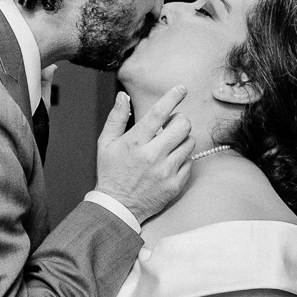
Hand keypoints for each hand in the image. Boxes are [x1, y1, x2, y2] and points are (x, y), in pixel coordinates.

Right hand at [93, 86, 195, 223]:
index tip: (182, 89)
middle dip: (180, 120)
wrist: (117, 208)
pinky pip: (190, 163)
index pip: (159, 113)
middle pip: (182, 125)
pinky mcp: (175, 184)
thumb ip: (116, 118)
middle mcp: (153, 155)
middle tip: (172, 124)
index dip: (173, 97)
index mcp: (135, 142)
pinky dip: (182, 159)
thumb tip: (124, 96)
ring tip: (170, 145)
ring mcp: (166, 171)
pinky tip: (170, 162)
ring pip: (189, 143)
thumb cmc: (111, 174)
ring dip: (182, 140)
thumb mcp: (106, 144)